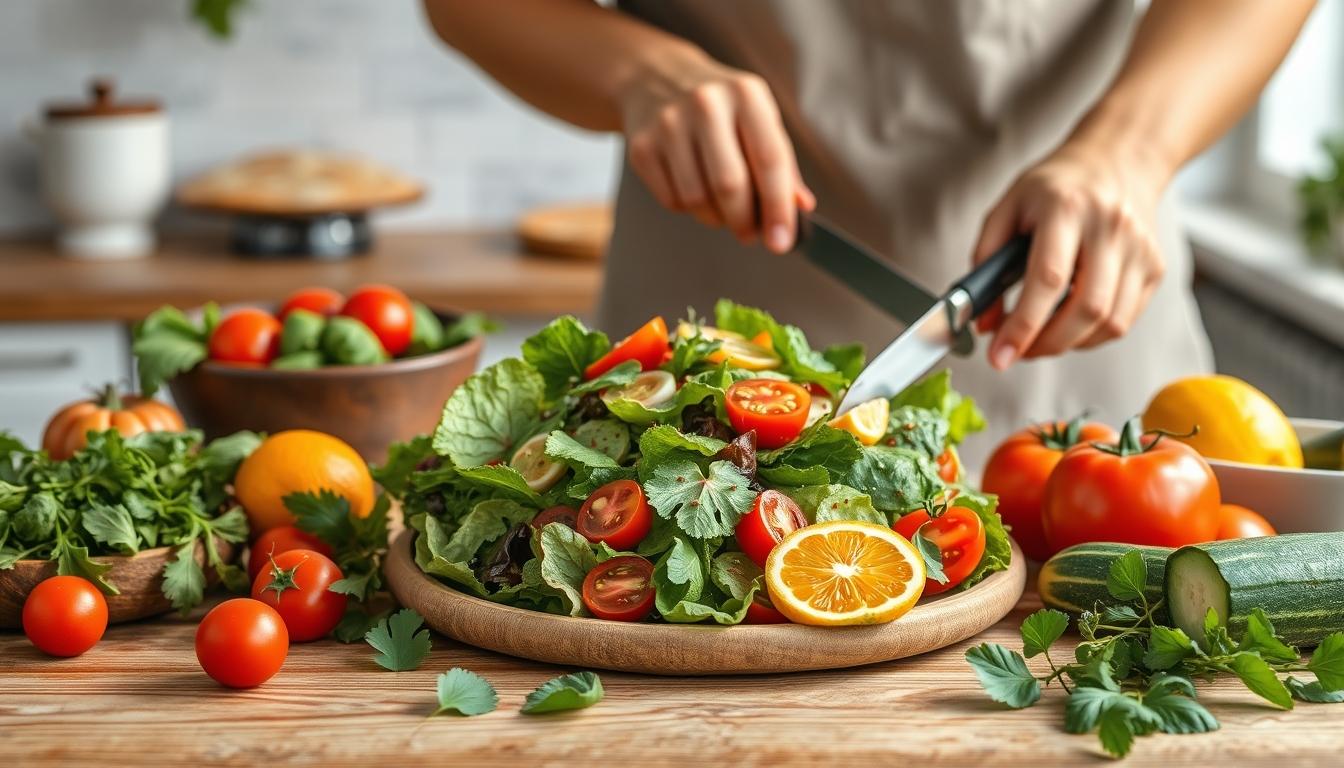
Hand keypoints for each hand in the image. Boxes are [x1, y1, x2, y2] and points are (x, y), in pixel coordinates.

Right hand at [618, 55, 814, 252]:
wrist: (655, 77)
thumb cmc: (721, 106)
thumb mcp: (758, 118)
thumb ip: (782, 163)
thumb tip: (801, 207)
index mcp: (746, 95)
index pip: (769, 159)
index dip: (778, 206)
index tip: (782, 242)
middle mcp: (706, 104)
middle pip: (729, 185)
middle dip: (744, 221)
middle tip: (751, 234)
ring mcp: (669, 124)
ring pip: (697, 199)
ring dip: (715, 218)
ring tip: (722, 209)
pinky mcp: (641, 147)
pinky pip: (672, 200)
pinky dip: (689, 209)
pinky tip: (695, 191)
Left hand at [971, 141, 1169, 368]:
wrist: (1117, 160)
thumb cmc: (1054, 188)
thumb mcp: (1007, 209)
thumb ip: (985, 262)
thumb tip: (984, 323)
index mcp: (1067, 208)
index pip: (1048, 279)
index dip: (1022, 326)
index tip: (998, 356)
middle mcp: (1110, 227)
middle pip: (1086, 309)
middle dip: (1045, 344)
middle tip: (1017, 352)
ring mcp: (1139, 249)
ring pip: (1110, 323)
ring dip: (1068, 344)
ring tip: (1040, 338)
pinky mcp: (1154, 267)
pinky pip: (1124, 321)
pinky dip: (1091, 335)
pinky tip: (1069, 324)